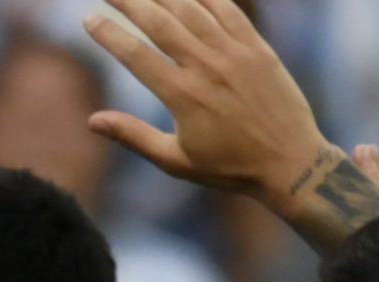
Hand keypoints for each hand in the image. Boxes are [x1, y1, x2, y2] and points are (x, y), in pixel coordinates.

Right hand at [84, 0, 327, 200]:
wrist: (290, 162)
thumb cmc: (229, 168)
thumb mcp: (175, 161)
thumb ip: (133, 136)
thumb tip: (93, 121)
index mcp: (183, 96)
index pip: (136, 54)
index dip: (109, 34)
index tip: (89, 19)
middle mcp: (207, 67)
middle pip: (160, 22)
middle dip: (130, 1)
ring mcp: (235, 53)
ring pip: (192, 9)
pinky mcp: (258, 47)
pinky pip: (229, 10)